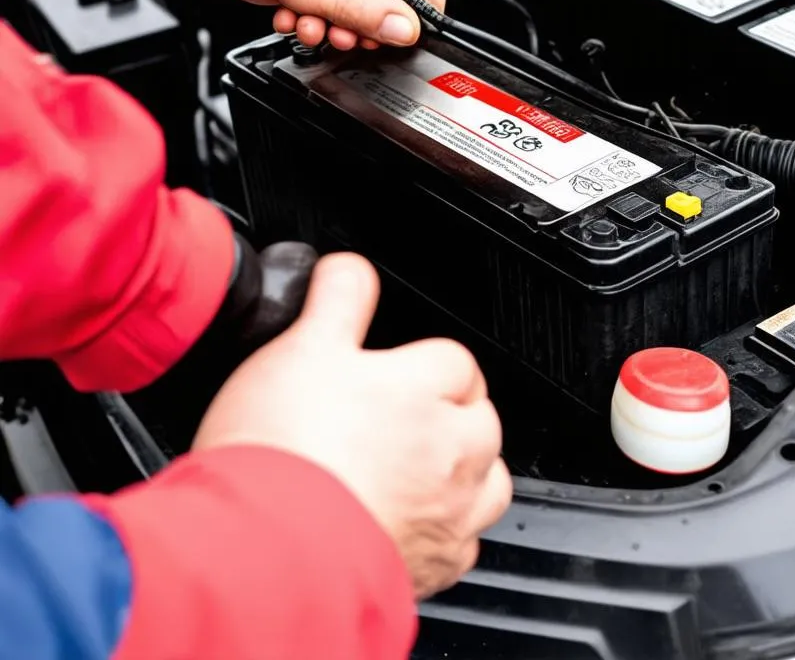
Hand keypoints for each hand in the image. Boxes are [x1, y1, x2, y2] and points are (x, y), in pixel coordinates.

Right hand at [193, 253, 511, 597]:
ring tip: (423, 468)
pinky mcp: (431, 568)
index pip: (453, 358)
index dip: (421, 359)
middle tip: (404, 415)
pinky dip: (447, 536)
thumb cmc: (284, 449)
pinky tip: (410, 527)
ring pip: (488, 482)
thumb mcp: (303, 345)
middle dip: (454, 411)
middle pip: (482, 417)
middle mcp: (449, 449)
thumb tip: (350, 268)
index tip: (396, 367)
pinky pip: (462, 547)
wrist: (265, 551)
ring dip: (467, 471)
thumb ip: (338, 299)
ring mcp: (446, 512)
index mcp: (425, 387)